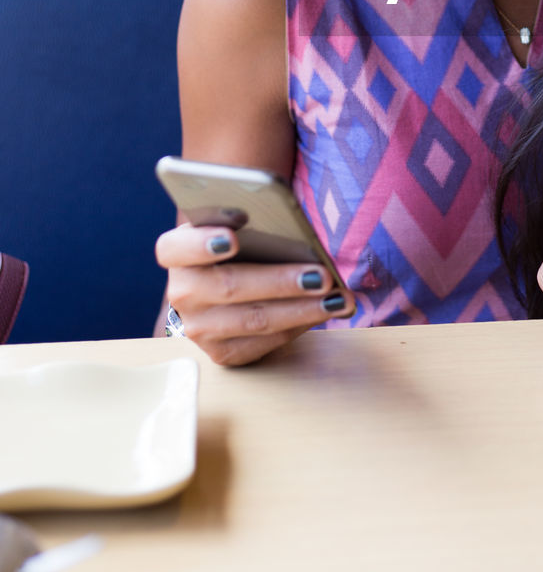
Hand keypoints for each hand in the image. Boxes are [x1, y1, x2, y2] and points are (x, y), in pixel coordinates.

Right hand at [155, 224, 355, 365]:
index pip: (175, 248)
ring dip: (302, 309)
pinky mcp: (222, 351)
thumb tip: (287, 227)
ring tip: (338, 298)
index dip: (202, 243)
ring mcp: (198, 327)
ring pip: (254, 319)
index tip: (233, 238)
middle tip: (322, 275)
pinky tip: (326, 311)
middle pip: (229, 287)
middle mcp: (182, 292)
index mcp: (176, 252)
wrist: (227, 279)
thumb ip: (249, 219)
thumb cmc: (241, 241)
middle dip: (281, 282)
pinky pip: (265, 342)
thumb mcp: (236, 223)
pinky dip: (300, 325)